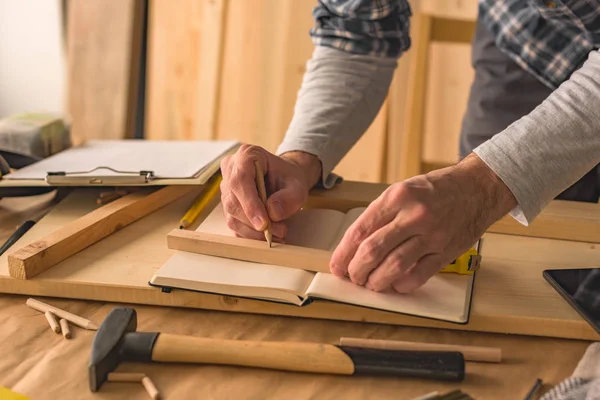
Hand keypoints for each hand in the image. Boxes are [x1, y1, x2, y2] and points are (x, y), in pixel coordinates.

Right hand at [219, 144, 321, 241]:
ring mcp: (226, 188)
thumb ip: (288, 198)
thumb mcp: (298, 186)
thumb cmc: (289, 179)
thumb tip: (272, 213)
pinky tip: (266, 236)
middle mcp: (231, 169)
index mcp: (246, 155)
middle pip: (233, 201)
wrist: (284, 180)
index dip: (250, 203)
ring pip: (232, 215)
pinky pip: (234, 224)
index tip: (263, 223)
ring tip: (277, 234)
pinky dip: (250, 234)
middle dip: (254, 221)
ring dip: (253, 231)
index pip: (241, 180)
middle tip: (279, 231)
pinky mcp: (227, 205)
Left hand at [329, 153, 516, 292]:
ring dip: (376, 281)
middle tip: (353, 277)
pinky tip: (395, 284)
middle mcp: (414, 215)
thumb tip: (355, 245)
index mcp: (397, 197)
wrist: (477, 187)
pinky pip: (419, 275)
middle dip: (357, 270)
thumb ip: (380, 215)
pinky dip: (402, 285)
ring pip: (394, 267)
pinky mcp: (447, 251)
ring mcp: (432, 235)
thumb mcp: (402, 190)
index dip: (344, 252)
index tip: (336, 265)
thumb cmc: (435, 190)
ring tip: (371, 283)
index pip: (361, 230)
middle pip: (374, 251)